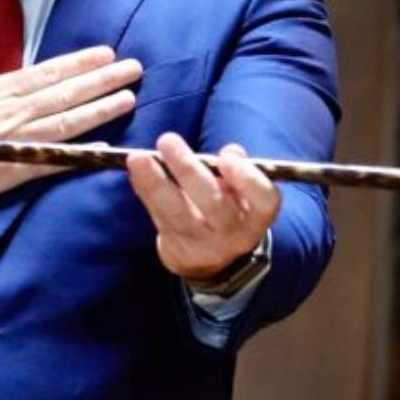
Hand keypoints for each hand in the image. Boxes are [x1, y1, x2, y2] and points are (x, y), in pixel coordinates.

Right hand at [0, 6, 142, 209]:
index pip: (48, 72)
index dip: (79, 63)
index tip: (107, 52)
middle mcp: (13, 112)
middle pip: (66, 94)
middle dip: (101, 81)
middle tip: (135, 69)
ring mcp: (15, 141)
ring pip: (66, 124)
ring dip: (99, 111)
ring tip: (127, 99)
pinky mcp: (12, 170)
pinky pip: (52, 161)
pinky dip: (78, 154)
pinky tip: (104, 148)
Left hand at [127, 134, 279, 281]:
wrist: (212, 258)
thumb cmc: (229, 208)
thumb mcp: (242, 191)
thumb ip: (238, 168)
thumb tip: (232, 151)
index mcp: (257, 216)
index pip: (264, 200)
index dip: (247, 180)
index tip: (226, 159)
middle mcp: (233, 234)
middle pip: (212, 204)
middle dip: (188, 170)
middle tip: (167, 141)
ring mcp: (203, 244)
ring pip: (178, 213)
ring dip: (155, 183)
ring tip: (138, 158)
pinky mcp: (175, 248)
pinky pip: (159, 216)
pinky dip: (145, 191)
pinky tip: (135, 170)